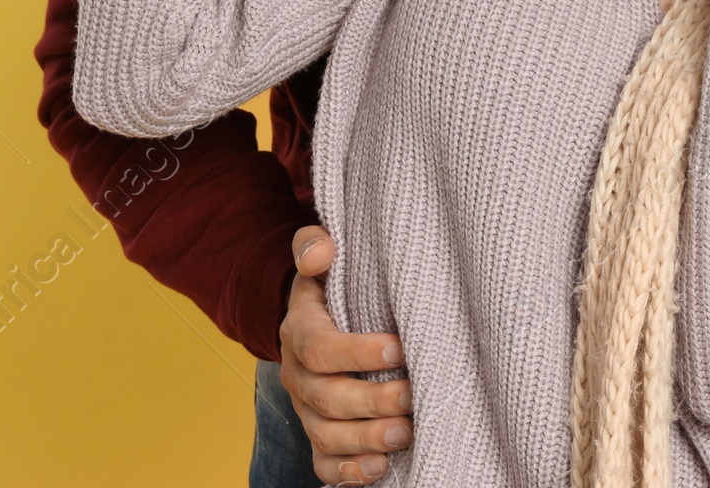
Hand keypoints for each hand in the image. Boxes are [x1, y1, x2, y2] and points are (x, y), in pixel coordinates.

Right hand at [279, 227, 412, 484]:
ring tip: (405, 432)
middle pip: (326, 398)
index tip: (398, 349)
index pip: (319, 348)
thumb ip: (314, 245)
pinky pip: (325, 464)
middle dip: (371, 401)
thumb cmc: (330, 284)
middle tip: (412, 396)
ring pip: (327, 435)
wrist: (315, 319)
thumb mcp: (318, 255)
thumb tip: (322, 250)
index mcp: (299, 330)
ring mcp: (306, 410)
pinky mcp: (318, 437)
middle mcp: (297, 375)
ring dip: (366, 439)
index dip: (356, 352)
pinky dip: (351, 472)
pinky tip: (381, 468)